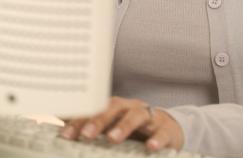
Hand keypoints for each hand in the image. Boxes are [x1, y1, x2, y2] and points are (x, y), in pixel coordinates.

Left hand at [60, 96, 183, 151]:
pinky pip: (162, 133)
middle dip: (99, 119)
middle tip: (86, 134)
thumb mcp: (113, 126)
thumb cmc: (134, 129)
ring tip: (112, 138)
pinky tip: (150, 147)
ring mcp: (150, 117)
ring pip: (137, 115)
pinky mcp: (166, 130)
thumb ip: (90, 126)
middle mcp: (131, 108)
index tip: (66, 135)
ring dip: (124, 126)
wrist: (168, 129)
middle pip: (115, 107)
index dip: (81, 120)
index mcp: (116, 108)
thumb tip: (62, 125)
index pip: (96, 109)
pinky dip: (157, 139)